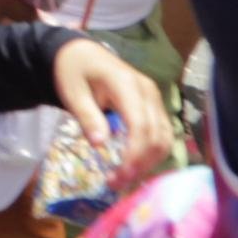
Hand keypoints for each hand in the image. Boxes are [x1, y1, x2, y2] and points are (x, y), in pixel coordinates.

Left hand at [51, 37, 172, 173]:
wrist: (81, 53)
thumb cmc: (74, 71)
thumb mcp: (72, 92)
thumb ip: (87, 116)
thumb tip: (100, 144)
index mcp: (127, 84)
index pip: (141, 125)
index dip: (134, 154)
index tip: (119, 176)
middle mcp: (148, 91)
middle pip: (158, 136)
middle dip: (141, 164)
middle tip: (116, 183)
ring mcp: (154, 98)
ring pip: (165, 138)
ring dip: (149, 162)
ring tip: (123, 179)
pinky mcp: (154, 106)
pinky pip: (161, 134)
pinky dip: (152, 153)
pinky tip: (133, 166)